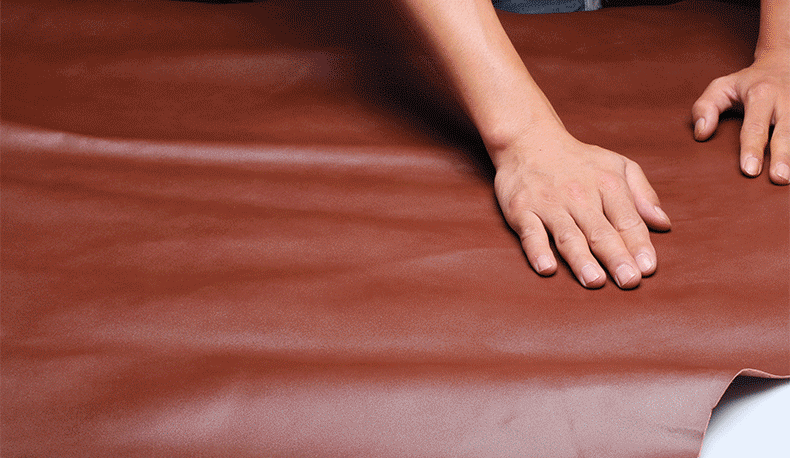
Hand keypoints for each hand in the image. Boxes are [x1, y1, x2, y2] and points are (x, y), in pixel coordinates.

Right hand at [491, 125, 671, 288]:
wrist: (528, 140)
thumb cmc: (578, 160)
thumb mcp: (617, 165)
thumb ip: (643, 194)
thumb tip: (663, 224)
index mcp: (608, 184)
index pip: (627, 220)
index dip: (638, 244)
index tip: (648, 268)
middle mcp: (579, 195)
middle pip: (601, 231)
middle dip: (616, 257)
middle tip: (629, 281)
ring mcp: (549, 203)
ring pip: (568, 235)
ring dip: (581, 259)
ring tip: (595, 281)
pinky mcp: (522, 210)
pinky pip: (530, 232)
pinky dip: (537, 250)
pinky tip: (547, 268)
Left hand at [692, 49, 789, 184]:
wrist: (783, 62)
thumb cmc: (747, 82)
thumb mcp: (721, 87)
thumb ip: (705, 108)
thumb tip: (701, 134)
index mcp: (761, 95)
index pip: (754, 127)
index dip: (752, 149)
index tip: (749, 170)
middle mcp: (785, 101)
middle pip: (785, 132)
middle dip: (783, 156)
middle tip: (779, 178)